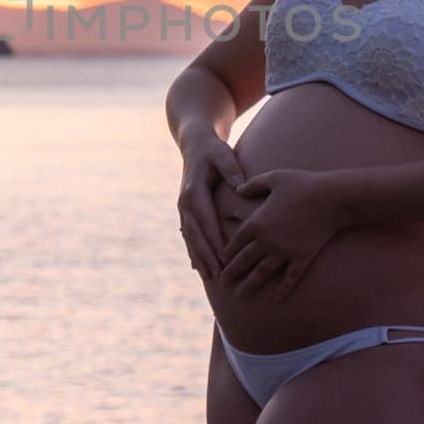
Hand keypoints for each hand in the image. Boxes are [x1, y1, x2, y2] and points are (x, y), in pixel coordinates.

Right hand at [177, 128, 245, 279]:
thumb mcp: (222, 153)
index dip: (215, 241)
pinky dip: (194, 253)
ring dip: (199, 258)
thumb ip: (231, 168)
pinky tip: (199, 269)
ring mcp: (183, 208)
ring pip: (190, 239)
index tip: (226, 257)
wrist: (194, 145)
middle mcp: (185, 202)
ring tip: (210, 277)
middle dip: (207, 256)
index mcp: (194, 191)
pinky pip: (189, 236)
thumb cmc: (213, 150)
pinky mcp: (185, 212)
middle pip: (196, 235)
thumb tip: (239, 186)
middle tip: (220, 275)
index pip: (206, 221)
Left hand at [219, 169, 341, 300]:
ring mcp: (284, 251)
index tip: (221, 260)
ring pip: (262, 273)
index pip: (236, 241)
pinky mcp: (302, 258)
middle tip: (222, 284)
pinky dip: (283, 290)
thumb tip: (238, 189)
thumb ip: (253, 185)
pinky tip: (277, 300)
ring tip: (240, 295)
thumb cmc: (302, 184)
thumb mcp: (273, 178)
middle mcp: (267, 240)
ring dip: (250, 285)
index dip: (227, 252)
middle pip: (244, 260)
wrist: (331, 198)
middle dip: (232, 273)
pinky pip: (290, 278)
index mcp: (257, 222)